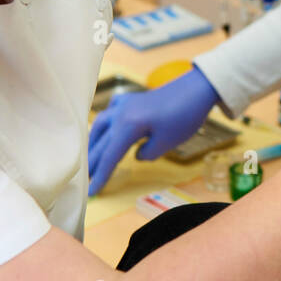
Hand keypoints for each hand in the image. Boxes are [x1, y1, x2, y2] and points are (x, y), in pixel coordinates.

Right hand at [87, 69, 220, 194]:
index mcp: (127, 126)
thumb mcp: (167, 142)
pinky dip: (106, 120)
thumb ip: (147, 153)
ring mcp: (125, 104)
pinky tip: (107, 125)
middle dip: (91, 162)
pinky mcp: (133, 99)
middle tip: (82, 179)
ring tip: (88, 156)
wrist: (197, 88)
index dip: (101, 176)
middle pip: (101, 142)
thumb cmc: (184, 116)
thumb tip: (137, 155)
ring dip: (93, 141)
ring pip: (101, 124)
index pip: (110, 157)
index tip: (92, 192)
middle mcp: (120, 114)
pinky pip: (112, 110)